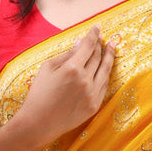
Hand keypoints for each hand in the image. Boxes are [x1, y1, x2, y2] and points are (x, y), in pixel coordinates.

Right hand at [13, 27, 118, 146]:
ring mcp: (92, 93)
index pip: (88, 46)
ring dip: (109, 57)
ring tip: (112, 48)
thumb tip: (80, 44)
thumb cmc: (39, 93)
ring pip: (105, 71)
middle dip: (101, 45)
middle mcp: (85, 80)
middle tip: (103, 39)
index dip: (94, 35)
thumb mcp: (48, 68)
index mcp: (72, 68)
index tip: (97, 28)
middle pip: (97, 57)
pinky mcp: (94, 105)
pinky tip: (106, 68)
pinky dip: (106, 74)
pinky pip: (104, 86)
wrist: (39, 122)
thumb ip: (66, 55)